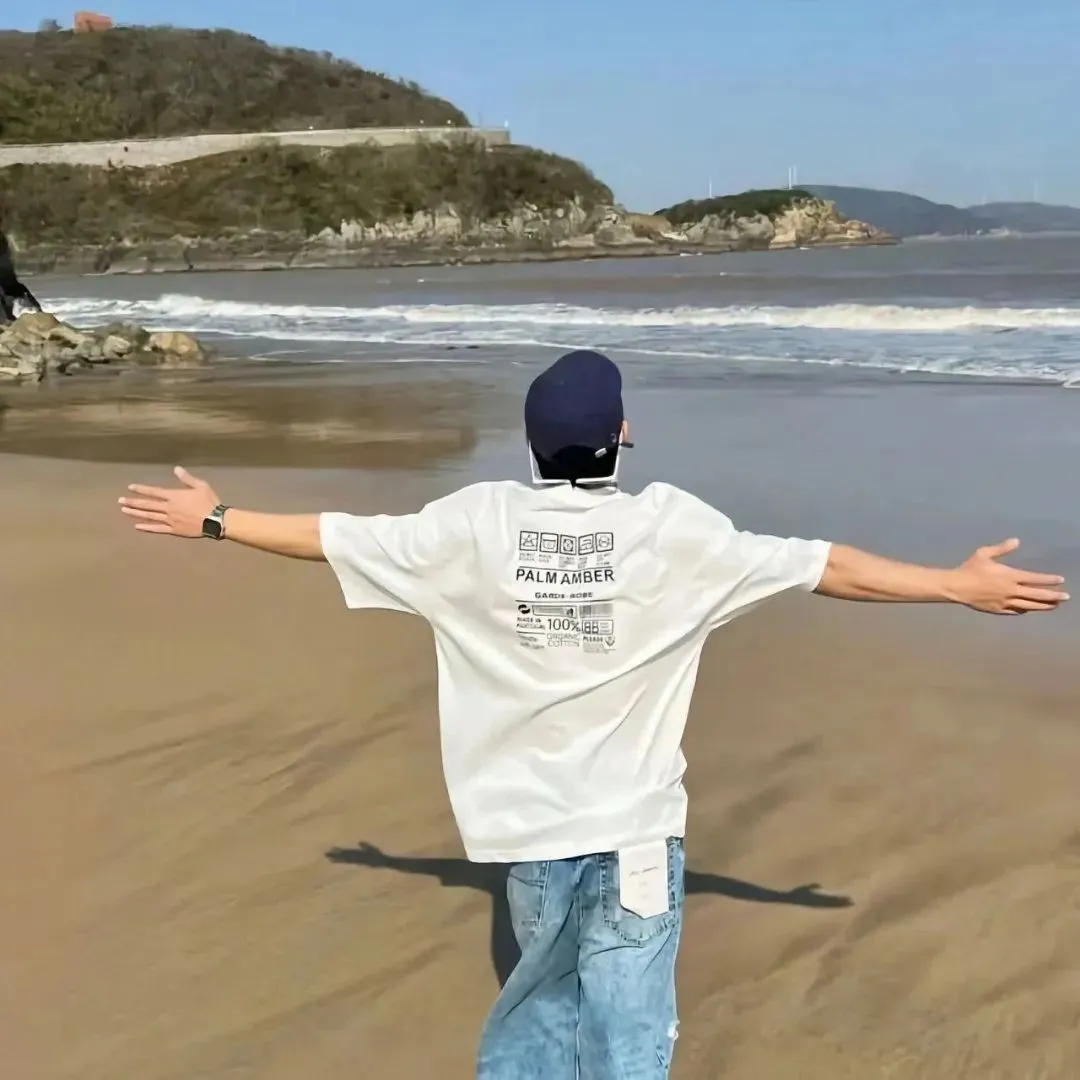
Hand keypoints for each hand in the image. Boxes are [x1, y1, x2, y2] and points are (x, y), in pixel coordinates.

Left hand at [118, 466, 219, 537]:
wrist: (216, 521)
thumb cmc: (209, 502)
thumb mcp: (201, 486)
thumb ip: (187, 478)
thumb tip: (176, 469)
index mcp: (174, 496)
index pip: (153, 492)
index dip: (141, 489)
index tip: (130, 487)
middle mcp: (168, 508)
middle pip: (147, 505)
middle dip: (132, 502)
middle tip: (120, 501)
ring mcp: (169, 520)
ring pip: (149, 516)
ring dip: (135, 513)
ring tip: (124, 511)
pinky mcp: (174, 530)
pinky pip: (157, 529)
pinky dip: (147, 527)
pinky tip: (137, 526)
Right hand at [949, 538, 1068, 614]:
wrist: (956, 587)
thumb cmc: (970, 569)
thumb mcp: (984, 554)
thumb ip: (1001, 548)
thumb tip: (1017, 541)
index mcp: (1009, 576)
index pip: (1035, 578)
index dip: (1049, 580)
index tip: (1060, 580)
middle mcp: (1011, 590)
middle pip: (1037, 594)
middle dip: (1053, 596)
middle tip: (1066, 597)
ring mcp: (1005, 602)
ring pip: (1030, 605)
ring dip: (1044, 605)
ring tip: (1055, 605)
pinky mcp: (998, 610)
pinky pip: (1016, 611)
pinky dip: (1026, 610)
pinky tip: (1031, 609)